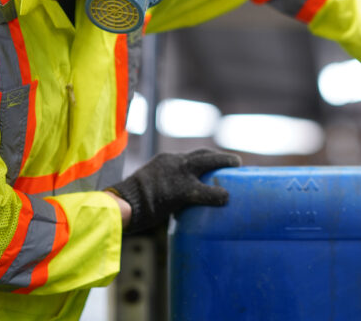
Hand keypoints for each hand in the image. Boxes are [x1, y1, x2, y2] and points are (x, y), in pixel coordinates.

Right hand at [107, 149, 240, 233]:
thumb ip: (161, 191)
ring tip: (238, 168)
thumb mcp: (147, 188)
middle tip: (235, 162)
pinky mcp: (181, 189)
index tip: (214, 162)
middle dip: (220, 157)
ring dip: (225, 164)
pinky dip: (217, 194)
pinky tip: (226, 198)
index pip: (189, 157)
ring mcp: (178, 173)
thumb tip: (168, 206)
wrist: (121, 203)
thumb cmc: (129, 202)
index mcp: (165, 161)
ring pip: (207, 163)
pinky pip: (205, 191)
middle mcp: (174, 162)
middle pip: (203, 154)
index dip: (204, 159)